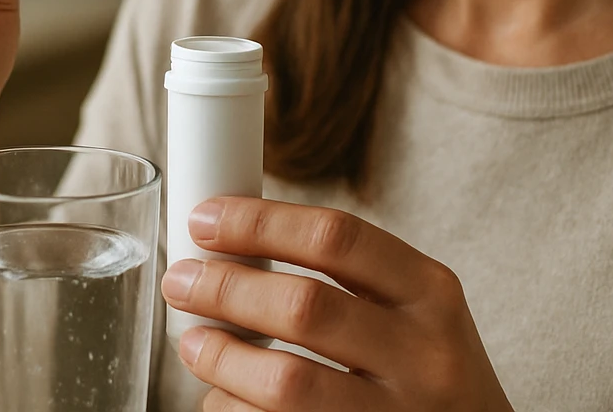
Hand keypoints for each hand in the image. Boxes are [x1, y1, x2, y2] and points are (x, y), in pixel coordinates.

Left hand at [161, 198, 512, 411]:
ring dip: (221, 358)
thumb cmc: (430, 377)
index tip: (206, 219)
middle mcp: (424, 356)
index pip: (335, 238)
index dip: (259, 224)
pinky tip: (222, 398)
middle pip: (304, 307)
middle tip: (181, 279)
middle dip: (226, 288)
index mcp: (431, 293)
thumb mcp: (417, 315)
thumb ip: (348, 282)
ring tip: (193, 342)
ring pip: (286, 383)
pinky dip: (235, 410)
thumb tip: (233, 248)